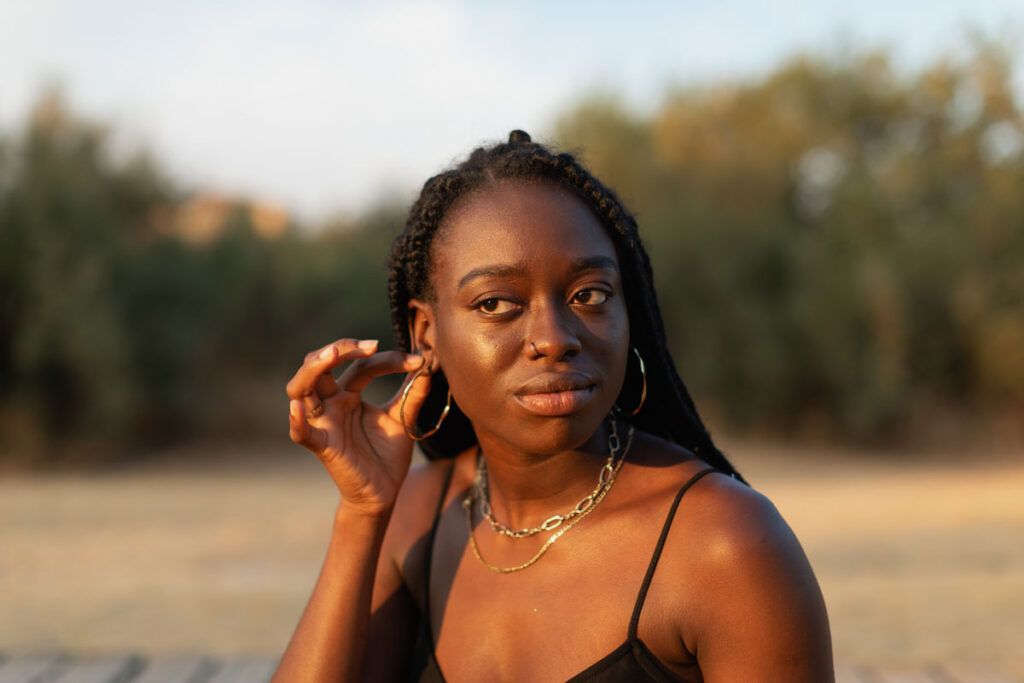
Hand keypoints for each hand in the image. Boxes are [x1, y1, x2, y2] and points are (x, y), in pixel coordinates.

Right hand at [285, 338, 432, 516]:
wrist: (384, 491)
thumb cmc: (387, 454)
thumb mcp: (402, 418)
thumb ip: (412, 393)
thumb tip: (428, 364)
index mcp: (348, 393)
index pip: (361, 366)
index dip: (388, 360)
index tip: (418, 361)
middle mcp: (331, 403)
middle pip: (320, 365)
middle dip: (341, 349)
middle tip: (370, 346)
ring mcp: (323, 423)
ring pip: (301, 389)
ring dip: (313, 369)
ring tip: (331, 355)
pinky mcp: (322, 446)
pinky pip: (302, 434)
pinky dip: (297, 422)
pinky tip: (298, 408)